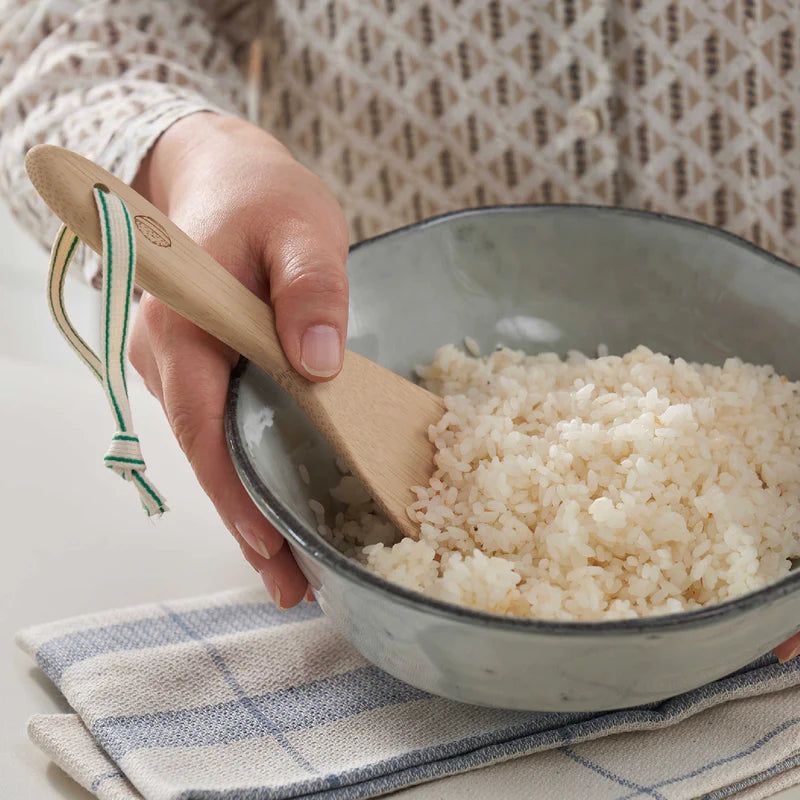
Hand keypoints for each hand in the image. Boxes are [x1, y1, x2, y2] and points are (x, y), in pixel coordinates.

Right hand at [130, 113, 348, 608]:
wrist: (222, 176)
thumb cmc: (261, 199)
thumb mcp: (303, 229)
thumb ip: (311, 289)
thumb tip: (315, 362)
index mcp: (186, 323)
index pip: (203, 425)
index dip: (234, 493)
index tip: (269, 546)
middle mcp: (167, 354)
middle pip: (205, 455)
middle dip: (246, 524)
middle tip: (292, 585)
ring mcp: (178, 364)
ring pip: (211, 448)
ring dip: (249, 503)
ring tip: (294, 562)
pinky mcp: (199, 367)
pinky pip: (218, 427)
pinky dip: (247, 469)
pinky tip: (280, 500)